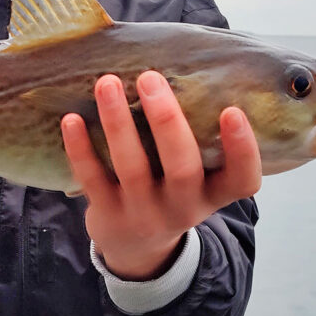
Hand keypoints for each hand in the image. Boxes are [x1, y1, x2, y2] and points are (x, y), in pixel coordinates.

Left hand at [61, 71, 261, 279]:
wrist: (137, 248)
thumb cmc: (173, 191)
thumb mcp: (198, 178)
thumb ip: (200, 139)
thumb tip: (186, 66)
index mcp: (213, 194)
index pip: (242, 181)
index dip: (242, 150)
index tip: (232, 110)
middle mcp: (183, 207)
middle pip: (182, 168)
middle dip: (166, 120)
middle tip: (150, 77)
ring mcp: (144, 213)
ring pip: (132, 167)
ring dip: (118, 122)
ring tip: (108, 82)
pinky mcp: (107, 214)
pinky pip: (92, 178)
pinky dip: (80, 148)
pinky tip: (72, 118)